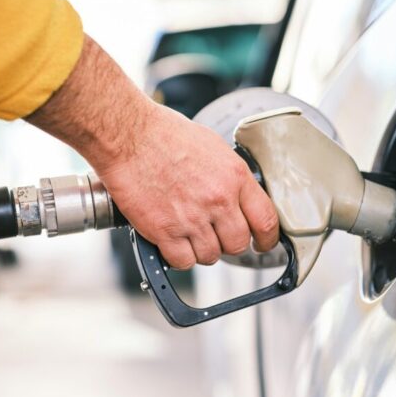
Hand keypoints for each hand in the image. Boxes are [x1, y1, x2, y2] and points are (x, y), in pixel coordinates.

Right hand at [26, 34, 278, 268]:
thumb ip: (230, 177)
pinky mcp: (165, 231)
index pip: (266, 221)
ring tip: (187, 232)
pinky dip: (177, 256)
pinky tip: (171, 240)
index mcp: (235, 176)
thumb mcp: (213, 147)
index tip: (262, 244)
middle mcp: (218, 199)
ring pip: (210, 256)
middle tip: (214, 235)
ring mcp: (192, 218)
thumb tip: (238, 198)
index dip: (267, 240)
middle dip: (228, 243)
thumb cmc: (164, 134)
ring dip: (201, 249)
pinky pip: (183, 261)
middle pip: (238, 244)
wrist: (128, 135)